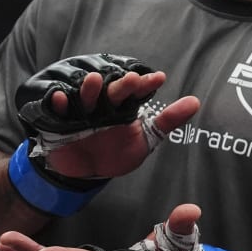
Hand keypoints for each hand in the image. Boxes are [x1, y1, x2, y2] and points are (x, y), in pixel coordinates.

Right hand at [16, 55, 199, 180]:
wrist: (87, 172)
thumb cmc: (116, 152)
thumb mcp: (146, 140)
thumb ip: (168, 121)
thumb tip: (195, 102)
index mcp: (123, 106)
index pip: (136, 92)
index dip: (145, 85)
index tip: (159, 78)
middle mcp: (102, 105)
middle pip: (111, 92)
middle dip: (121, 86)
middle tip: (132, 79)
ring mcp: (81, 112)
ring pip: (85, 98)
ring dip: (89, 89)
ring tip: (94, 80)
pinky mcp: (59, 122)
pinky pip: (56, 111)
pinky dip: (57, 103)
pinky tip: (60, 97)